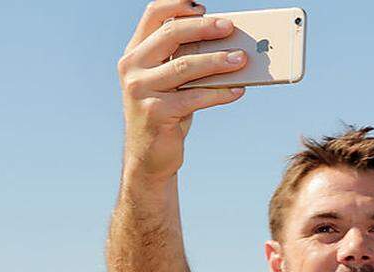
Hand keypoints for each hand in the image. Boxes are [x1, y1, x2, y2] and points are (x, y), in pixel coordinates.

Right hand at [118, 0, 247, 180]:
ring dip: (218, 61)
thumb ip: (186, 59)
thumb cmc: (166, 111)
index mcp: (135, 52)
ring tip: (242, 59)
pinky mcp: (155, 112)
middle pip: (171, 35)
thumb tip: (227, 44)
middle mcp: (132, 67)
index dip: (178, 5)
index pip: (153, 15)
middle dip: (204, 28)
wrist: (149, 156)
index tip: (204, 7)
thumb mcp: (171, 81)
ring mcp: (140, 89)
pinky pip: (194, 97)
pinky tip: (238, 90)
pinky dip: (220, 93)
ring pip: (185, 66)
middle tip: (230, 28)